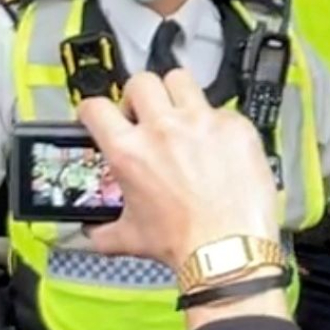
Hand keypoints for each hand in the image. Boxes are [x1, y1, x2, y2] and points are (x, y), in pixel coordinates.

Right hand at [77, 69, 279, 270]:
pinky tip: (220, 143)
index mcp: (129, 151)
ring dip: (177, 94)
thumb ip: (103, 229)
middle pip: (141, 82)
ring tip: (183, 115)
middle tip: (147, 115)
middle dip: (140, 96)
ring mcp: (202, 123)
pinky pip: (223, 109)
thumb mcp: (129, 236)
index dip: (94, 110)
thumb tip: (93, 232)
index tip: (102, 115)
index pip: (96, 107)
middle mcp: (164, 129)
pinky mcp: (236, 127)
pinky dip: (218, 122)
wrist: (228, 249)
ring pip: (182, 80)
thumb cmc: (184, 242)